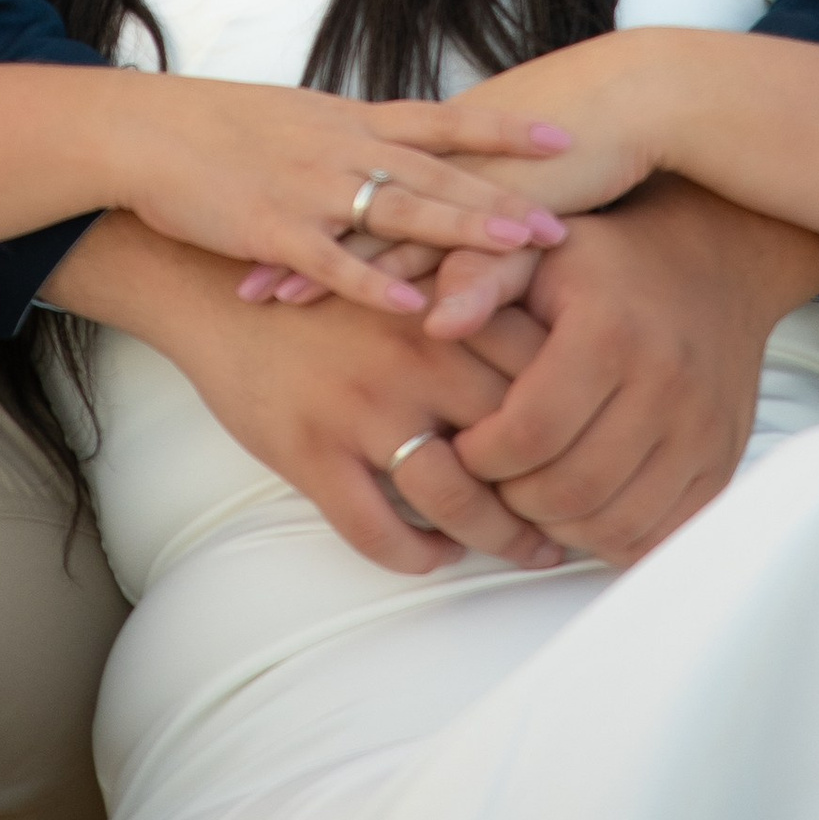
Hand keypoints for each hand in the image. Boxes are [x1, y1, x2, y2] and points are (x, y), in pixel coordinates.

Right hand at [48, 213, 570, 577]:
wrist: (207, 284)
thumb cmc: (318, 273)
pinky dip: (416, 555)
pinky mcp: (310, 453)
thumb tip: (556, 329)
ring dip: (499, 536)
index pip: (540, 367)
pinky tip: (436, 556)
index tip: (611, 444)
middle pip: (512, 439)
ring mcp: (359, 409)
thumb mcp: (401, 264)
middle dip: (555, 487)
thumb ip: (469, 292)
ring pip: (454, 497)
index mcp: (439, 304)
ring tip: (529, 550)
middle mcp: (409, 356)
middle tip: (584, 514)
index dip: (582, 415)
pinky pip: (377, 531)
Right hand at [102, 74, 568, 318]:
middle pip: (439, 171)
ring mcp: (310, 187)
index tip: (566, 137)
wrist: (144, 131)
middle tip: (567, 219)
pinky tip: (413, 302)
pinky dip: (372, 279)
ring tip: (520, 246)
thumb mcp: (300, 120)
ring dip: (462, 228)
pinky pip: (332, 258)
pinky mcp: (272, 228)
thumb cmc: (217, 130)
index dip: (506, 130)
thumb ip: (354, 140)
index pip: (444, 122)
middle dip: (504, 196)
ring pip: (399, 207)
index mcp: (351, 121)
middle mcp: (342, 148)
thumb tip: (400, 156)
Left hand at [448, 179, 818, 564]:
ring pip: (612, 524)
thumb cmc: (605, 263)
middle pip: (569, 488)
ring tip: (532, 487)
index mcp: (611, 332)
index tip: (463, 441)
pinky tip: (582, 501)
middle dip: (513, 496)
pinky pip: (658, 535)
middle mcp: (667, 385)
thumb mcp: (534, 248)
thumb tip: (434, 322)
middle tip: (493, 474)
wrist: (711, 267)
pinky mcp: (722, 465)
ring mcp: (702, 431)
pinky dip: (610, 536)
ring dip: (559, 523)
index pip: (530, 431)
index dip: (480, 453)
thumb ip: (475, 277)